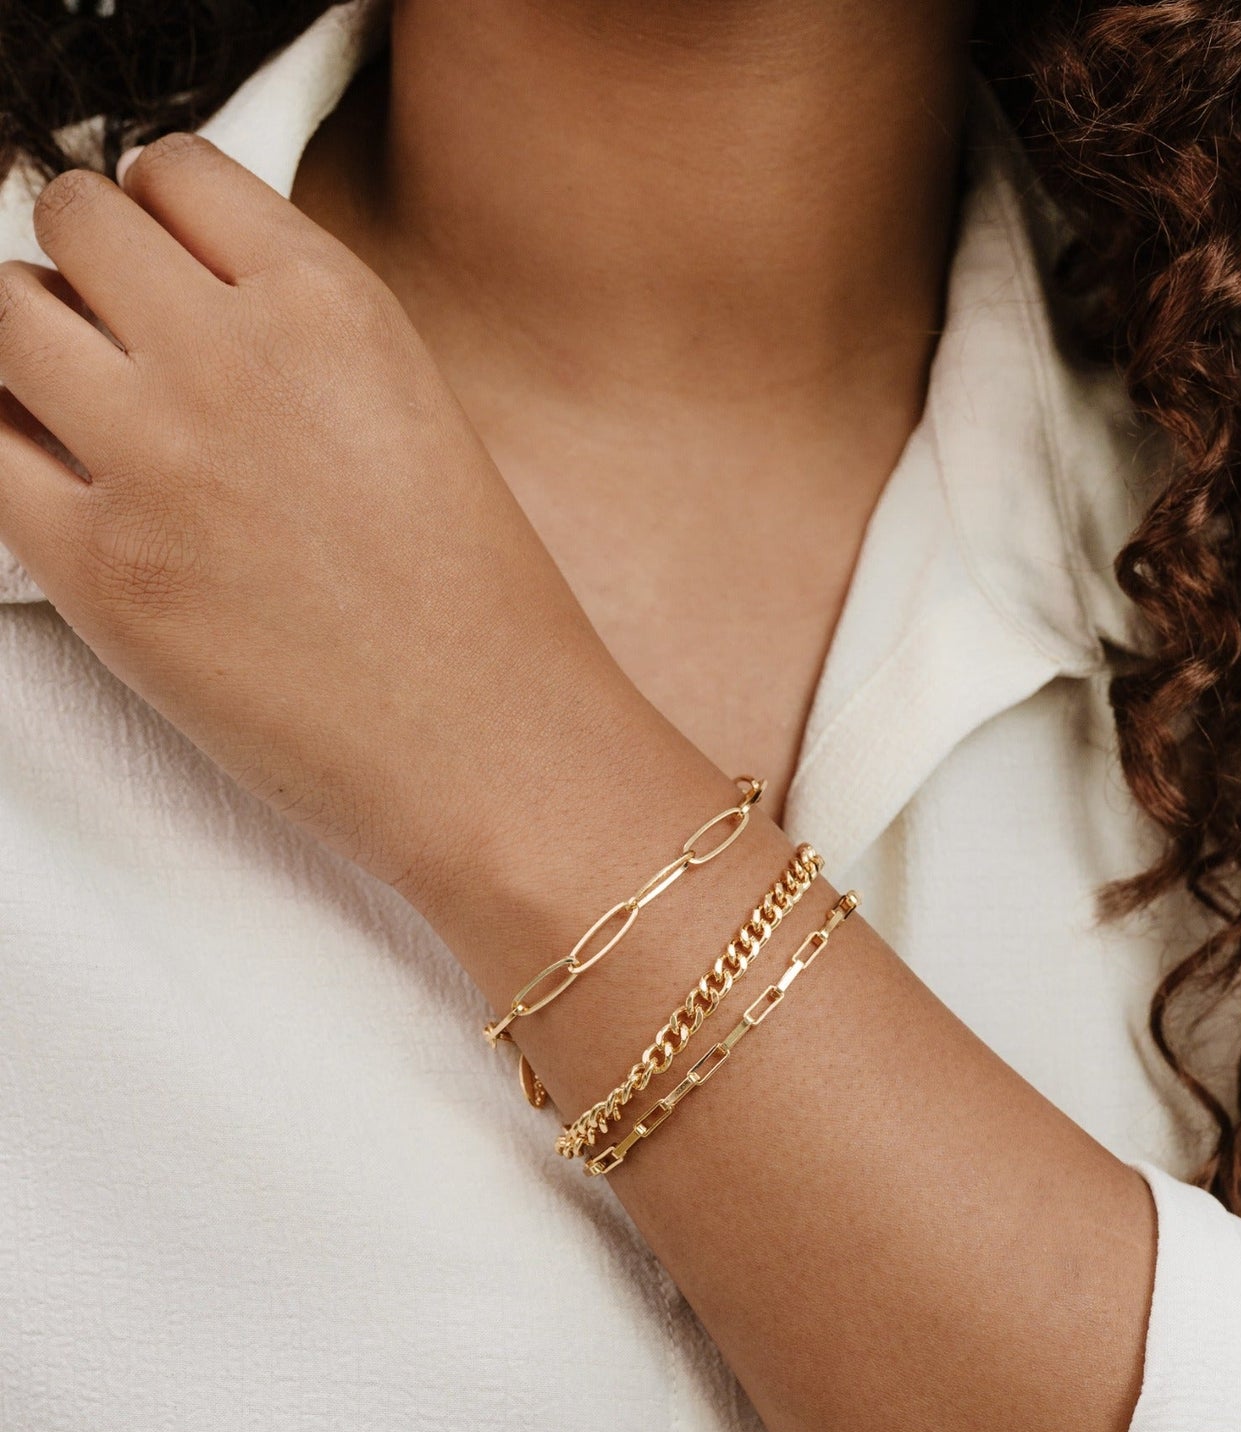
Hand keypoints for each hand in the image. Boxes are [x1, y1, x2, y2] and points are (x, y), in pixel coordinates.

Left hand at [0, 133, 619, 904]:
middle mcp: (233, 357)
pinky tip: (58, 486)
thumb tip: (186, 302)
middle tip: (110, 337)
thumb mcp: (415, 411)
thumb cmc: (479, 612)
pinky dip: (6, 447)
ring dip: (29, 347)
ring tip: (82, 414)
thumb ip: (300, 334)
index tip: (156, 267)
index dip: (153, 216)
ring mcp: (154, 459)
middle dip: (82, 268)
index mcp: (331, 306)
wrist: (493, 754)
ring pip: (2, 311)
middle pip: (70, 217)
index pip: (172, 171)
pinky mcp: (97, 569)